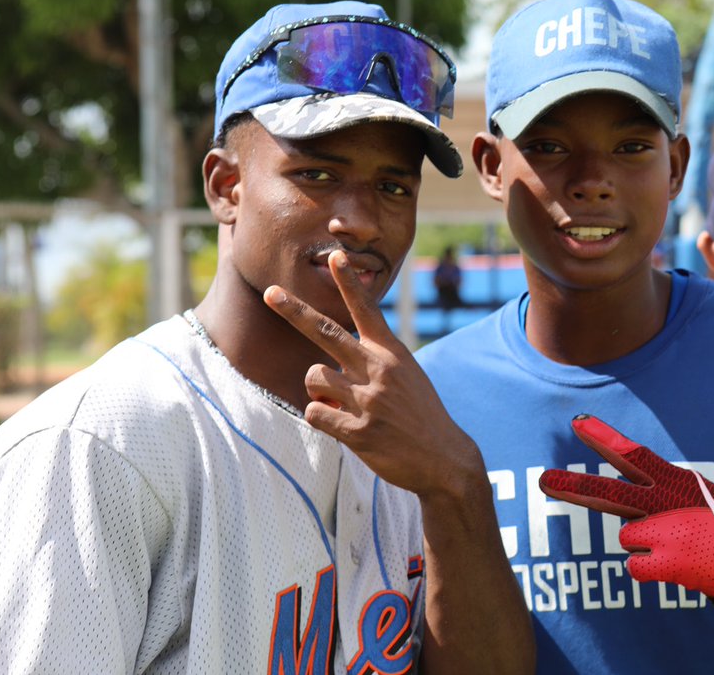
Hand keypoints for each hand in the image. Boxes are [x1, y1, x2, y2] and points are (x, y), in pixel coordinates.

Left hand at [263, 250, 482, 498]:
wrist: (444, 458)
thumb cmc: (420, 415)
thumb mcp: (407, 376)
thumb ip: (369, 366)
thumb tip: (322, 374)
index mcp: (391, 353)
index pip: (366, 310)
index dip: (349, 283)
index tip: (335, 256)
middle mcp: (378, 369)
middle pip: (325, 332)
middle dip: (293, 311)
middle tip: (270, 293)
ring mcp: (368, 399)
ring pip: (315, 378)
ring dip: (320, 390)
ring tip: (342, 404)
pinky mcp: (358, 431)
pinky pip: (315, 413)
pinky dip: (321, 418)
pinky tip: (343, 426)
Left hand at [539, 415, 713, 608]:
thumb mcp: (691, 503)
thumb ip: (656, 507)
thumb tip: (626, 525)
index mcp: (675, 481)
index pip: (633, 455)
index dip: (604, 439)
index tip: (578, 423)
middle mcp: (666, 502)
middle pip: (609, 492)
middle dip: (574, 487)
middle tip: (544, 480)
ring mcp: (665, 531)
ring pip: (628, 536)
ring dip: (647, 544)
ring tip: (679, 545)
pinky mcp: (667, 560)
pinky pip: (636, 565)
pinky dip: (652, 568)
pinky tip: (677, 565)